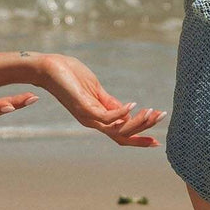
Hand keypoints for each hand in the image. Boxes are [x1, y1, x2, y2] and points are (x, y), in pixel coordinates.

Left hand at [38, 54, 163, 146]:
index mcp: (96, 118)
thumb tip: (129, 111)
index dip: (138, 139)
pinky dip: (121, 112)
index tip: (157, 142)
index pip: (121, 134)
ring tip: (152, 112)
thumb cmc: (70, 75)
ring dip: (137, 122)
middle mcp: (92, 121)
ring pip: (117, 128)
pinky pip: (106, 116)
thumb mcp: (96, 90)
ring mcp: (87, 116)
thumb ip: (110, 102)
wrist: (48, 67)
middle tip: (161, 117)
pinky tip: (134, 104)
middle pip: (122, 135)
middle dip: (144, 130)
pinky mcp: (83, 107)